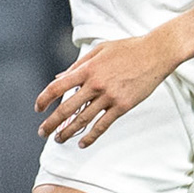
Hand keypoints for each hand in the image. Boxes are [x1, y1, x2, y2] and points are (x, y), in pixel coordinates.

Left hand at [34, 33, 176, 145]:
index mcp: (87, 69)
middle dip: (51, 123)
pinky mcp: (123, 106)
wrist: (156, 53)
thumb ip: (77, 65)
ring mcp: (109, 97)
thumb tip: (58, 78)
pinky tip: (82, 144)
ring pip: (83, 120)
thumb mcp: (99, 50)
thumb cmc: (127, 49)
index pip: (57, 87)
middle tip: (42, 132)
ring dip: (68, 132)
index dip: (44, 99)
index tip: (38, 109)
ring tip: (58, 140)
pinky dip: (91, 136)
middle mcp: (95, 84)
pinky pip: (103, 125)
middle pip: (66, 108)